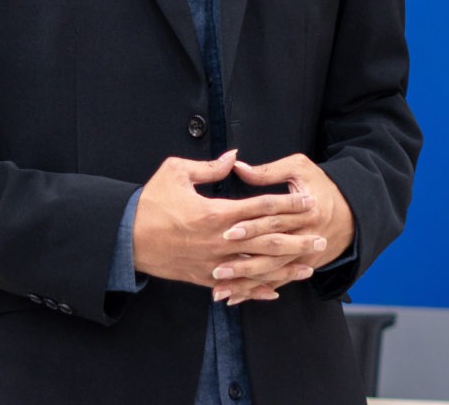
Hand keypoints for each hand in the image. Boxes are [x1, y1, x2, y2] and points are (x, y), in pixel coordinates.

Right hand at [132, 151, 319, 295]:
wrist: (128, 238)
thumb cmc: (151, 201)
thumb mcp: (177, 172)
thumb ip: (209, 167)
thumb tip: (233, 157)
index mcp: (215, 213)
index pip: (261, 207)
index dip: (287, 203)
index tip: (308, 199)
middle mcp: (220, 241)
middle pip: (267, 239)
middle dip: (296, 237)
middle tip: (321, 235)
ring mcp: (214, 263)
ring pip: (258, 267)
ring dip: (286, 266)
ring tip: (309, 264)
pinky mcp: (205, 278)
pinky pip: (237, 286)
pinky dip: (257, 290)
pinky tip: (276, 291)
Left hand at [209, 154, 354, 303]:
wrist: (352, 213)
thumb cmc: (321, 185)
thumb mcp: (299, 168)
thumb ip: (268, 171)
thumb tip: (237, 166)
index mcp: (305, 209)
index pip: (274, 219)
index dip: (252, 225)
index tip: (228, 231)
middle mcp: (306, 235)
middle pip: (272, 250)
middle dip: (245, 261)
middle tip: (218, 269)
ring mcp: (305, 255)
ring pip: (274, 271)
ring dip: (247, 282)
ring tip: (221, 288)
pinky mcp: (304, 266)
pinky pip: (279, 281)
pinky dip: (258, 290)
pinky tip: (237, 297)